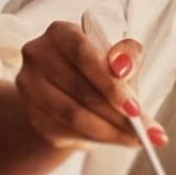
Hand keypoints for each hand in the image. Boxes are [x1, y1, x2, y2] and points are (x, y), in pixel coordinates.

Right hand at [14, 24, 163, 155]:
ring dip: (110, 132)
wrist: (65, 96)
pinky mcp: (33, 117)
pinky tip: (116, 140)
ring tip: (136, 140)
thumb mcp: (117, 59)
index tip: (135, 108)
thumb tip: (124, 66)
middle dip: (118, 114)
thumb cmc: (96, 72)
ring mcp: (30, 88)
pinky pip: (68, 133)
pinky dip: (97, 139)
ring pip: (74, 116)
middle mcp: (38, 55)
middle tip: (145, 132)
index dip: (109, 82)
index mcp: (60, 33)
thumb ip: (128, 56)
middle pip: (81, 89)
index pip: (82, 53)